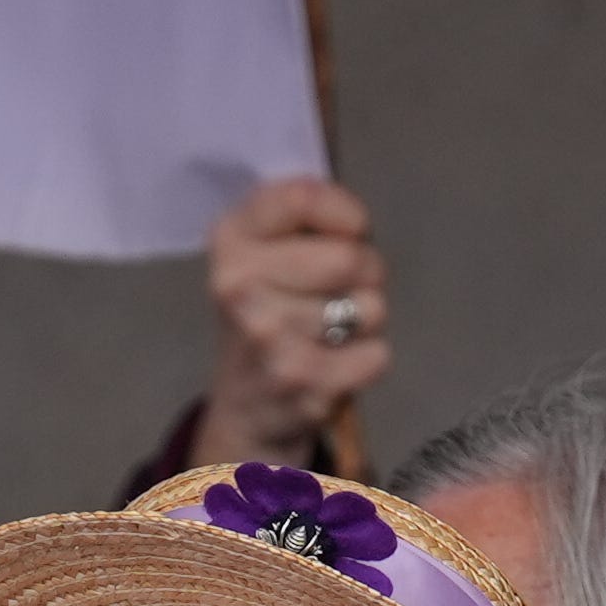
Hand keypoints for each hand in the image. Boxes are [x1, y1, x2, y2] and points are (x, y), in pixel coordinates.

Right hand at [187, 178, 391, 470]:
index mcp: (229, 240)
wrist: (245, 408)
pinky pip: (376, 355)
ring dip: (365, 321)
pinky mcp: (301, 384)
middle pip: (350, 257)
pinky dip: (367, 361)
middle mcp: (238, 286)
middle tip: (341, 294)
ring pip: (370, 308)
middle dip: (365, 273)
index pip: (304, 198)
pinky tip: (336, 367)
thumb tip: (355, 227)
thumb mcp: (266, 251)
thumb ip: (303, 215)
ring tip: (332, 333)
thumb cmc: (271, 314)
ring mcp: (267, 338)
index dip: (346, 214)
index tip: (349, 233)